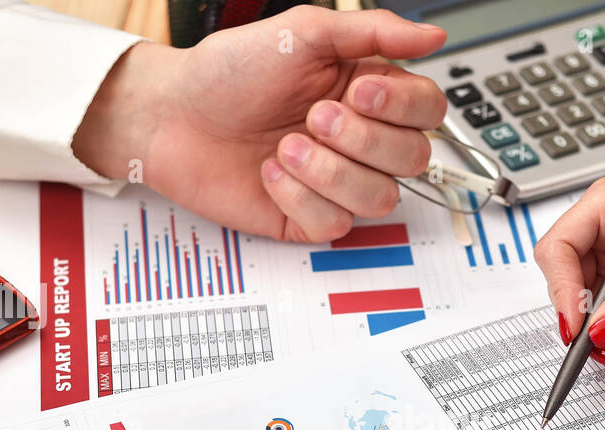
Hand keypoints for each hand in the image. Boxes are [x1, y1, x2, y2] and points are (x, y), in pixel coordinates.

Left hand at [73, 7, 446, 242]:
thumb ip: (374, 31)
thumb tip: (431, 36)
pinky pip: (335, 224)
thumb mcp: (304, 32)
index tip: (359, 90)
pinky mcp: (309, 220)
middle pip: (414, 159)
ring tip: (284, 146)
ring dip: (329, 171)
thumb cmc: (230, 72)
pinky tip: (270, 173)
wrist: (173, 115)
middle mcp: (360, 142)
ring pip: (380, 198)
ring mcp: (337, 184)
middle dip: (363, 139)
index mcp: (368, 94)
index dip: (402, 107)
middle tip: (315, 116)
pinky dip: (298, 197)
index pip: (428, 111)